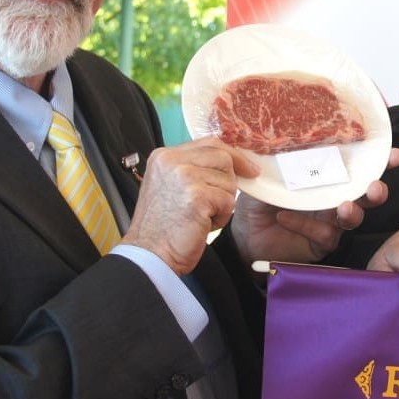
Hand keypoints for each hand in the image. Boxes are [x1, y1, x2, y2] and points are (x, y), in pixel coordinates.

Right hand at [123, 138, 258, 275]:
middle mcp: (171, 160)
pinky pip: (227, 201)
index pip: (209, 143)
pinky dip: (221, 217)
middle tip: (216, 204)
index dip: (233, 156)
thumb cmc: (162, 226)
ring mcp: (184, 176)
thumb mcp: (170, 186)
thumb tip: (230, 161)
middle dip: (229, 182)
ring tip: (200, 217)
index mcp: (164, 156)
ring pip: (228, 181)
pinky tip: (202, 225)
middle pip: (223, 158)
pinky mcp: (196, 196)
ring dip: (222, 203)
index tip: (249, 169)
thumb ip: (192, 168)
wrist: (150, 254)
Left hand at [230, 147, 398, 267]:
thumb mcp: (267, 175)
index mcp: (326, 177)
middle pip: (366, 194)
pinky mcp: (320, 242)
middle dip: (376, 190)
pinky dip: (306, 224)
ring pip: (353, 218)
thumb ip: (279, 158)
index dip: (380, 161)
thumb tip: (283, 135)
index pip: (357, 165)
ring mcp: (329, 221)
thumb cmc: (258, 201)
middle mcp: (334, 198)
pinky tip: (285, 216)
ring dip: (352, 212)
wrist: (244, 236)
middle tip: (374, 187)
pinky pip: (323, 234)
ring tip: (344, 207)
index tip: (396, 155)